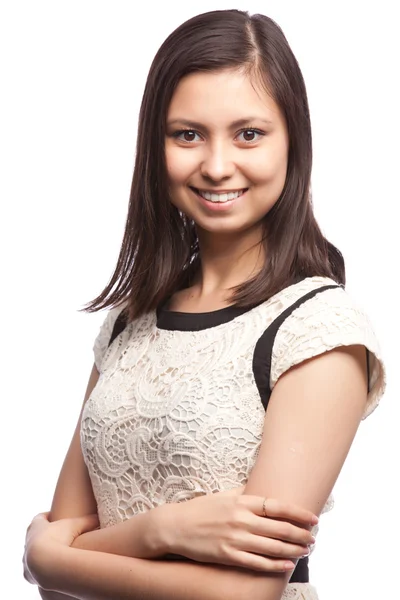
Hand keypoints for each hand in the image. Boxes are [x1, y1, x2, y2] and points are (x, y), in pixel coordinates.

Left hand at [23, 512, 98, 586]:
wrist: (44, 564)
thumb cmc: (59, 540)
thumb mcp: (76, 526)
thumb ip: (87, 521)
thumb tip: (99, 517)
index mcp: (37, 525)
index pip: (40, 517)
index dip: (48, 516)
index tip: (55, 516)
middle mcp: (28, 540)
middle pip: (34, 534)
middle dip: (45, 535)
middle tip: (57, 536)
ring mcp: (25, 558)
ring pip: (31, 553)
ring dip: (41, 553)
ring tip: (54, 555)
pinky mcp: (28, 573)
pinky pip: (32, 570)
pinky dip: (41, 568)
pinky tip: (50, 570)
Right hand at [156, 490, 316, 571]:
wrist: (176, 526)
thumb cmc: (201, 509)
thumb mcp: (224, 495)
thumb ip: (245, 493)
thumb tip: (264, 490)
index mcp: (241, 502)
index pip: (277, 506)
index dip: (298, 513)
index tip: (313, 518)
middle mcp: (241, 520)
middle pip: (279, 528)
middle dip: (300, 534)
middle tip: (313, 538)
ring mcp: (235, 539)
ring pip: (272, 547)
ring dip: (293, 550)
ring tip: (306, 550)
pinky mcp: (228, 555)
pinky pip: (257, 562)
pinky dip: (275, 565)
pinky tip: (287, 565)